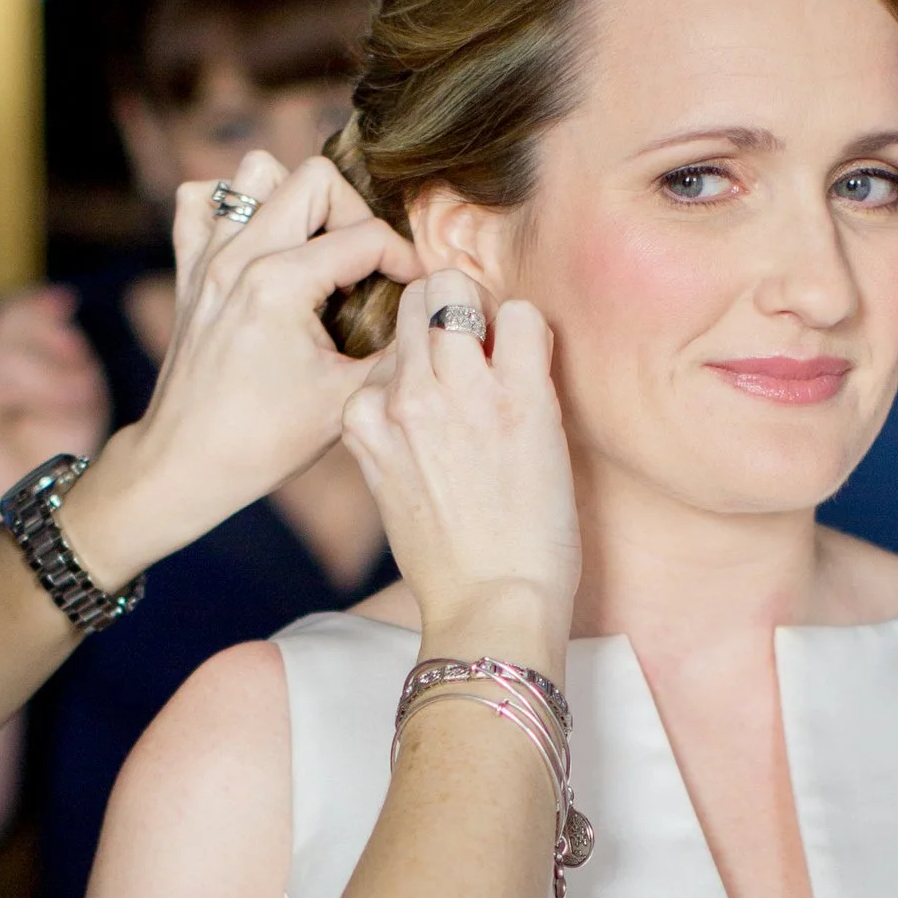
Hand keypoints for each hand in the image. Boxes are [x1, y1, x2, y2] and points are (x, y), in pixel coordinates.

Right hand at [0, 286, 109, 528]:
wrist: (46, 513)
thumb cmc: (69, 455)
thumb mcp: (83, 393)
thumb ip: (69, 350)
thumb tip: (63, 300)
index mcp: (10, 361)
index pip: (11, 311)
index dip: (37, 303)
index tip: (68, 304)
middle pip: (4, 320)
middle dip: (49, 340)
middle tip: (84, 376)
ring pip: (4, 354)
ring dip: (51, 374)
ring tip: (83, 404)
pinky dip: (34, 391)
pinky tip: (67, 412)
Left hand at [62, 150, 407, 585]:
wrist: (186, 464)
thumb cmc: (265, 441)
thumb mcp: (349, 400)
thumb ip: (401, 350)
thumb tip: (438, 316)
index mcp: (279, 284)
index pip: (365, 237)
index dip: (406, 258)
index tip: (415, 288)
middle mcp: (239, 257)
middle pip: (314, 180)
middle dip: (353, 214)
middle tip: (363, 264)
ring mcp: (207, 258)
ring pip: (255, 174)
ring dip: (293, 200)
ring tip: (313, 248)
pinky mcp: (188, 271)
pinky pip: (199, 203)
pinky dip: (232, 209)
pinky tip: (258, 248)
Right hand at [340, 273, 581, 675]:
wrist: (492, 607)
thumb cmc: (450, 564)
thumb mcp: (392, 491)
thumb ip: (391, 435)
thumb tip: (417, 396)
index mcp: (363, 418)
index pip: (387, 342)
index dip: (423, 353)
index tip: (445, 381)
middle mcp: (402, 395)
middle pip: (419, 299)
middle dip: (451, 310)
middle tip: (482, 348)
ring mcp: (459, 392)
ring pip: (458, 291)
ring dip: (487, 312)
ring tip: (508, 357)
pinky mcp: (517, 397)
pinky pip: (522, 315)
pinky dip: (531, 332)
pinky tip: (534, 374)